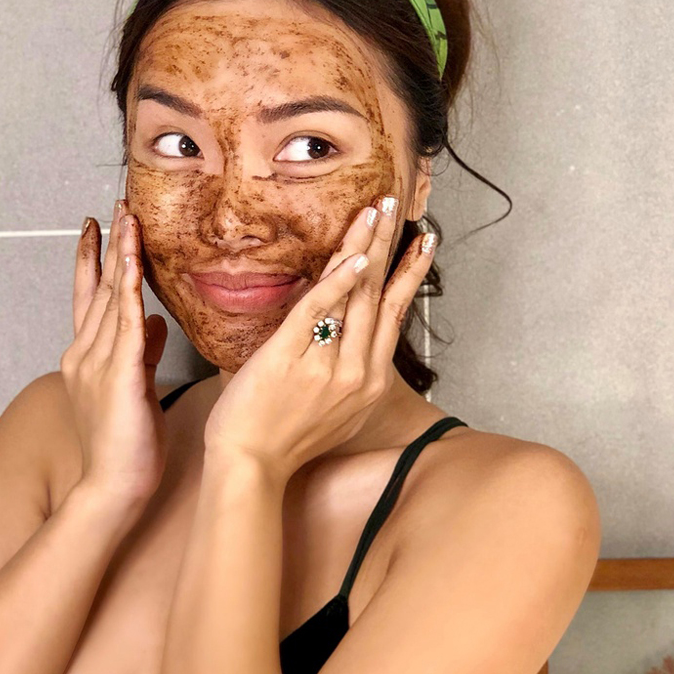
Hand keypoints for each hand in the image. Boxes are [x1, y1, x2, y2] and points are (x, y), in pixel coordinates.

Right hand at [60, 200, 168, 505]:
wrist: (111, 486)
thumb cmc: (125, 444)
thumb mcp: (135, 386)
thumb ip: (142, 351)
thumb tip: (157, 321)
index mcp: (88, 356)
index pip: (91, 298)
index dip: (93, 260)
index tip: (96, 227)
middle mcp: (85, 352)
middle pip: (100, 288)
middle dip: (110, 244)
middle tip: (118, 205)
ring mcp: (96, 362)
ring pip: (111, 298)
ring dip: (121, 255)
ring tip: (127, 219)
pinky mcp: (118, 374)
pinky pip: (125, 323)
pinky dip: (129, 290)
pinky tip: (133, 262)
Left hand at [202, 195, 436, 484]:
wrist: (250, 467)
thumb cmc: (285, 439)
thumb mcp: (337, 412)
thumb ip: (349, 375)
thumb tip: (353, 339)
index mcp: (369, 383)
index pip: (394, 316)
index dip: (409, 276)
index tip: (423, 245)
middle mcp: (357, 372)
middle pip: (380, 296)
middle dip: (391, 246)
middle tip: (399, 207)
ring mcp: (326, 366)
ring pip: (355, 295)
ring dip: (367, 246)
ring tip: (378, 212)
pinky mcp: (289, 357)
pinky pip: (317, 311)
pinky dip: (336, 281)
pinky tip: (353, 255)